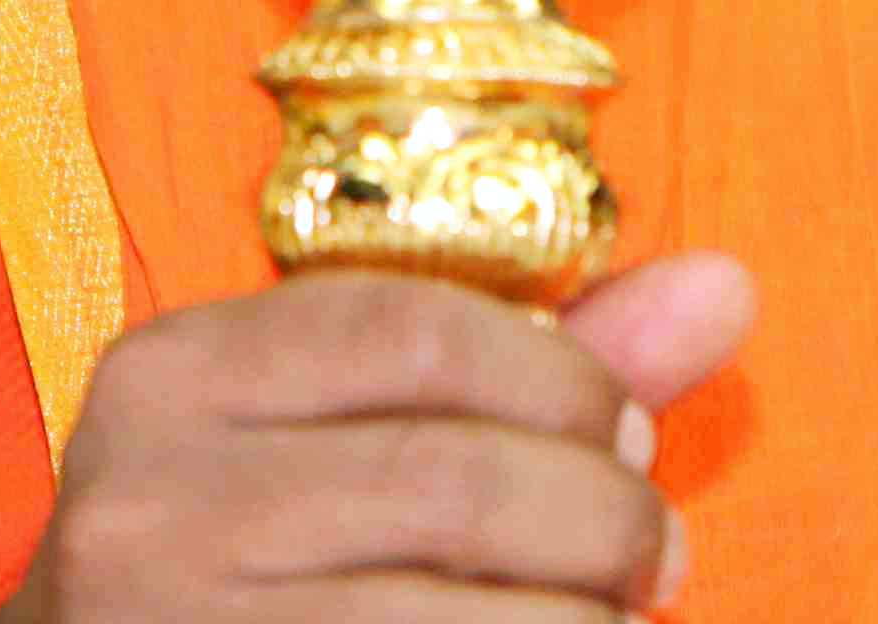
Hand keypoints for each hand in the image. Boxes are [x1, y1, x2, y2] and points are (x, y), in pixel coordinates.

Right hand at [0, 251, 757, 619]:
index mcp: (174, 378)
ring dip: (582, 623)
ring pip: (462, 619)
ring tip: (606, 623)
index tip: (628, 438)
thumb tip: (726, 287)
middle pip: (456, 481)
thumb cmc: (251, 564)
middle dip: (601, 521)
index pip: (420, 332)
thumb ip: (527, 367)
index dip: (567, 383)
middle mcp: (150, 502)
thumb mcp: (342, 435)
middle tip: (652, 558)